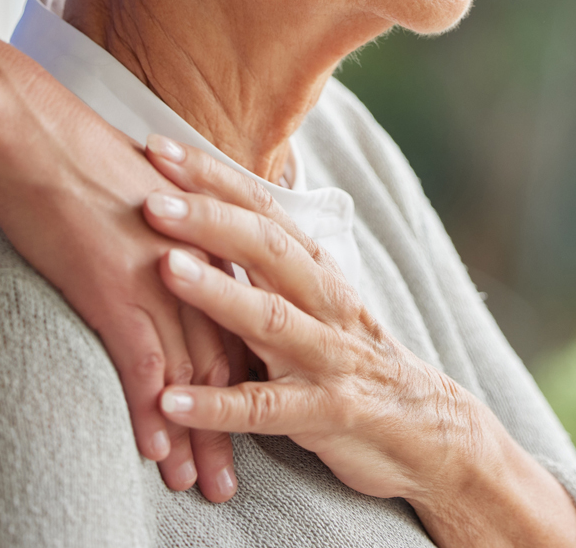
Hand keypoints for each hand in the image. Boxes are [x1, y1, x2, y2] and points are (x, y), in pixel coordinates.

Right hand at [0, 0, 237, 500]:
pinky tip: (156, 453)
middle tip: (241, 474)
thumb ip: (158, 221)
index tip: (251, 413)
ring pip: (191, 374)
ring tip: (206, 487)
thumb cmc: (69, 146)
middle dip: (235, 421)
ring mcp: (155, 277)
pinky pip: (142, 367)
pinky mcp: (113, 288)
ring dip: (198, 437)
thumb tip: (156, 244)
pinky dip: (152, 415)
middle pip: (224, 357)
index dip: (244, 373)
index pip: (233, 317)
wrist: (27, 125)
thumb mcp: (134, 182)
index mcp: (198, 233)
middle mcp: (189, 260)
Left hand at [142, 138, 575, 547]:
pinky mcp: (324, 414)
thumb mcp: (314, 294)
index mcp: (314, 266)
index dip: (212, 176)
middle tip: (152, 199)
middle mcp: (324, 301)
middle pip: (267, 248)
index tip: (157, 148)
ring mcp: (326, 356)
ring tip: (166, 269)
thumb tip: (202, 205)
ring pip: (270, 318)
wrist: (424, 427)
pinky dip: (217, 406)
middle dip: (209, 220)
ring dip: (217, 293)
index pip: (262, 206)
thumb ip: (265, 257)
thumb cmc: (348, 350)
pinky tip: (170, 401)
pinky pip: (265, 410)